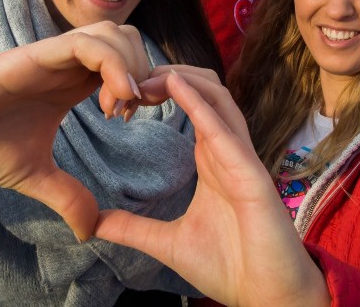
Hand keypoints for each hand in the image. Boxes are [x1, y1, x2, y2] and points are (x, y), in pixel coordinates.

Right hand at [0, 21, 148, 239]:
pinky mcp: (30, 56)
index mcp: (70, 84)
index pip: (125, 62)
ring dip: (130, 66)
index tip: (137, 118)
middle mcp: (65, 65)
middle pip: (127, 39)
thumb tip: (90, 230)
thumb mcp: (34, 176)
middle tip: (134, 112)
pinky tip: (112, 100)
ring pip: (112, 34)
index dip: (143, 84)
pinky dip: (111, 63)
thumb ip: (67, 196)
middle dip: (145, 71)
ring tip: (120, 108)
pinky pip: (83, 44)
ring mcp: (50, 57)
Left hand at [94, 69, 330, 306]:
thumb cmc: (230, 266)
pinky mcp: (251, 175)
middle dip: (169, 74)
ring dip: (182, 79)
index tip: (122, 95)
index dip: (158, 91)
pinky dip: (200, 104)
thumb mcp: (168, 243)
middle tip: (129, 78)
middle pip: (205, 89)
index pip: (190, 106)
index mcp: (213, 159)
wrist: (266, 297)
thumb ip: (133, 229)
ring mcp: (242, 158)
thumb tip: (94, 224)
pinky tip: (175, 86)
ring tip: (147, 75)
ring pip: (218, 97)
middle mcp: (229, 150)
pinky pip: (224, 129)